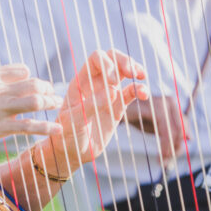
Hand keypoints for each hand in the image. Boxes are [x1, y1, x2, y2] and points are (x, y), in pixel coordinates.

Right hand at [0, 39, 61, 155]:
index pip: (20, 70)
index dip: (29, 76)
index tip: (32, 83)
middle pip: (33, 84)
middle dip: (47, 88)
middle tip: (53, 93)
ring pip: (34, 102)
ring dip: (50, 102)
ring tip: (57, 104)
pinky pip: (28, 126)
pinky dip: (46, 127)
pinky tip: (58, 128)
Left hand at [41, 50, 148, 173]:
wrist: (71, 152)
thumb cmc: (66, 134)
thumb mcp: (73, 121)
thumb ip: (91, 106)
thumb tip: (113, 91)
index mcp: (81, 81)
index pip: (96, 59)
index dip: (107, 64)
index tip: (113, 81)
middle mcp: (95, 83)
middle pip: (112, 59)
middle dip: (124, 61)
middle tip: (133, 73)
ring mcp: (107, 93)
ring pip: (123, 72)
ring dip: (134, 69)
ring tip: (141, 77)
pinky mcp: (117, 107)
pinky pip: (130, 92)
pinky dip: (139, 90)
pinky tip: (144, 94)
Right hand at [124, 96, 187, 160]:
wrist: (115, 110)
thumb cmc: (136, 118)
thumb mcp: (156, 125)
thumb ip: (171, 130)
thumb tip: (190, 138)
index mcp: (173, 104)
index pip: (184, 127)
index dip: (180, 144)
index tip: (170, 157)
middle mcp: (171, 101)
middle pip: (181, 131)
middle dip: (176, 149)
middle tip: (165, 162)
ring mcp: (163, 103)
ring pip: (175, 132)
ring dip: (170, 150)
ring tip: (162, 161)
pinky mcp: (155, 108)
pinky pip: (166, 131)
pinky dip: (165, 145)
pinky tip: (160, 155)